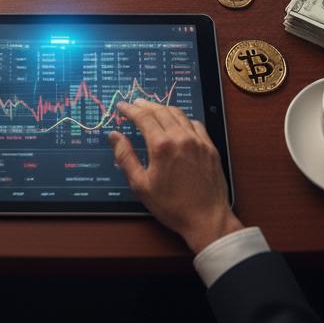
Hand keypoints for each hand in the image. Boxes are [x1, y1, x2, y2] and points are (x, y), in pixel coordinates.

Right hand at [109, 99, 241, 253]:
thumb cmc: (172, 206)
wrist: (206, 219)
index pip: (143, 117)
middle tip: (135, 104)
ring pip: (178, 114)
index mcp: (162, 145)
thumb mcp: (141, 185)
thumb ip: (125, 157)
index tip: (122, 106)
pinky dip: (183, 118)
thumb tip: (114, 136)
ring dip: (163, 108)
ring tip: (154, 109)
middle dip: (145, 105)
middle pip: (160, 111)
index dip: (130, 109)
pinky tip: (178, 122)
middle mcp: (180, 137)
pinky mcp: (209, 147)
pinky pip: (195, 124)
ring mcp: (197, 140)